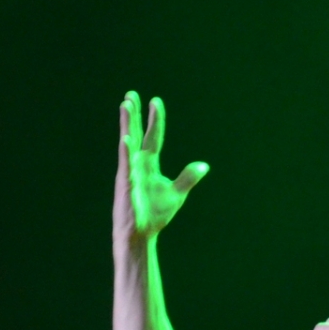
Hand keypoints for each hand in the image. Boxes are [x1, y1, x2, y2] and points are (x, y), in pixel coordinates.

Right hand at [114, 91, 208, 242]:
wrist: (142, 235)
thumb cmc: (154, 215)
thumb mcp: (177, 194)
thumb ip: (188, 178)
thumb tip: (203, 165)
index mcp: (148, 164)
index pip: (153, 137)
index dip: (155, 119)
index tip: (155, 100)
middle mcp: (137, 164)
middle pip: (136, 134)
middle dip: (133, 115)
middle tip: (131, 95)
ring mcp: (130, 173)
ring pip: (128, 144)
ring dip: (127, 125)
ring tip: (125, 105)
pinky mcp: (126, 185)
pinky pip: (127, 167)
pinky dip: (127, 154)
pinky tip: (127, 140)